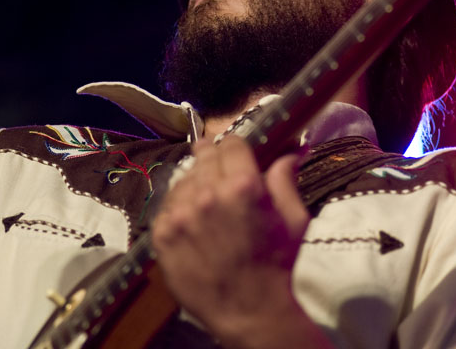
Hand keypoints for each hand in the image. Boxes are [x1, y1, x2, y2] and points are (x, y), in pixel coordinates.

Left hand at [151, 137, 325, 347]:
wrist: (251, 313)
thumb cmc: (279, 266)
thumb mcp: (293, 218)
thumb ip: (285, 179)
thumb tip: (290, 151)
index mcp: (244, 185)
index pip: (231, 143)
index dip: (235, 147)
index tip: (235, 154)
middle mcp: (208, 193)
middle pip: (203, 155)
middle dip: (213, 158)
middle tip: (218, 169)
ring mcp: (180, 214)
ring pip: (183, 179)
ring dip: (195, 183)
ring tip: (206, 201)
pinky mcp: (161, 235)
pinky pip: (166, 206)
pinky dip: (178, 208)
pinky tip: (191, 220)